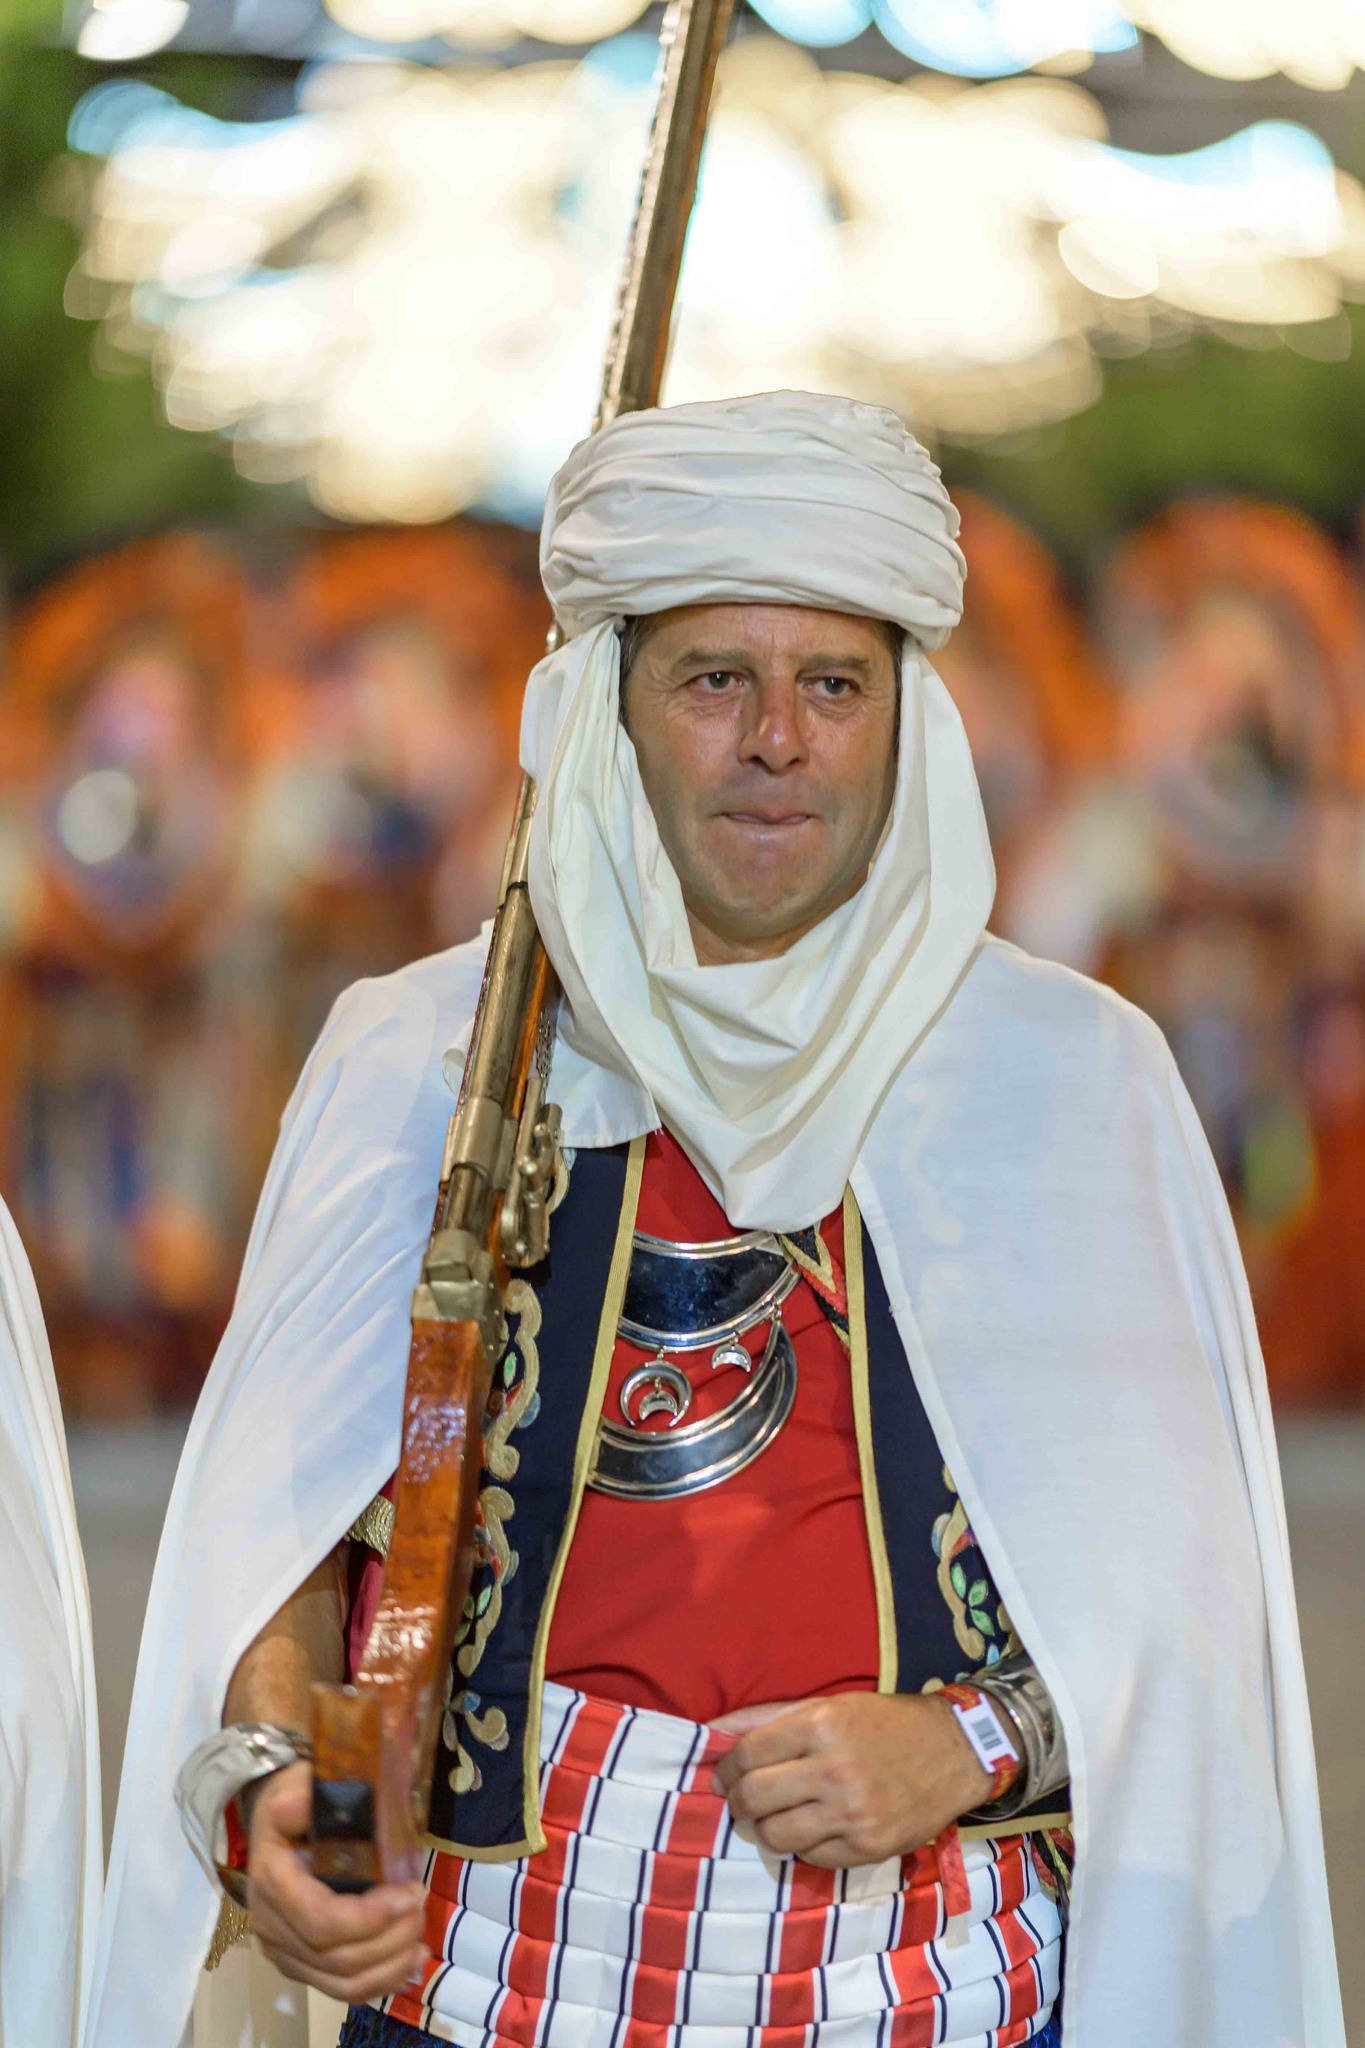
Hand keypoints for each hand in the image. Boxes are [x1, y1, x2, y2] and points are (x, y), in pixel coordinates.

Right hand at [246, 1763, 426, 2001]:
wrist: (276, 1824)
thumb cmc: (297, 1800)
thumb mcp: (297, 1784)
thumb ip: (302, 1793)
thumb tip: (297, 1803)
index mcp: (272, 1882)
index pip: (322, 1922)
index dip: (371, 1918)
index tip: (412, 1893)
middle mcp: (271, 1927)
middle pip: (337, 1958)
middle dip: (390, 1939)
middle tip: (422, 1906)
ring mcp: (284, 1952)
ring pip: (342, 1983)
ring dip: (390, 1966)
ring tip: (422, 1940)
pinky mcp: (299, 1965)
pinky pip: (340, 1990)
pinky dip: (379, 1983)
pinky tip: (409, 1966)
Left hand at [710, 1690, 992, 1867]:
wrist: (953, 1751)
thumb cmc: (883, 1723)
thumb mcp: (828, 1706)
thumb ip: (768, 1718)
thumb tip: (712, 1731)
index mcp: (820, 1725)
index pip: (748, 1755)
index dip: (727, 1769)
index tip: (725, 1775)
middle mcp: (834, 1770)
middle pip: (754, 1798)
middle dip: (737, 1802)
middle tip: (741, 1801)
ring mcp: (852, 1815)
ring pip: (776, 1837)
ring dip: (764, 1830)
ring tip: (773, 1818)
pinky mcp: (868, 1848)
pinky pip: (810, 1858)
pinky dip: (802, 1846)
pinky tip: (811, 1828)